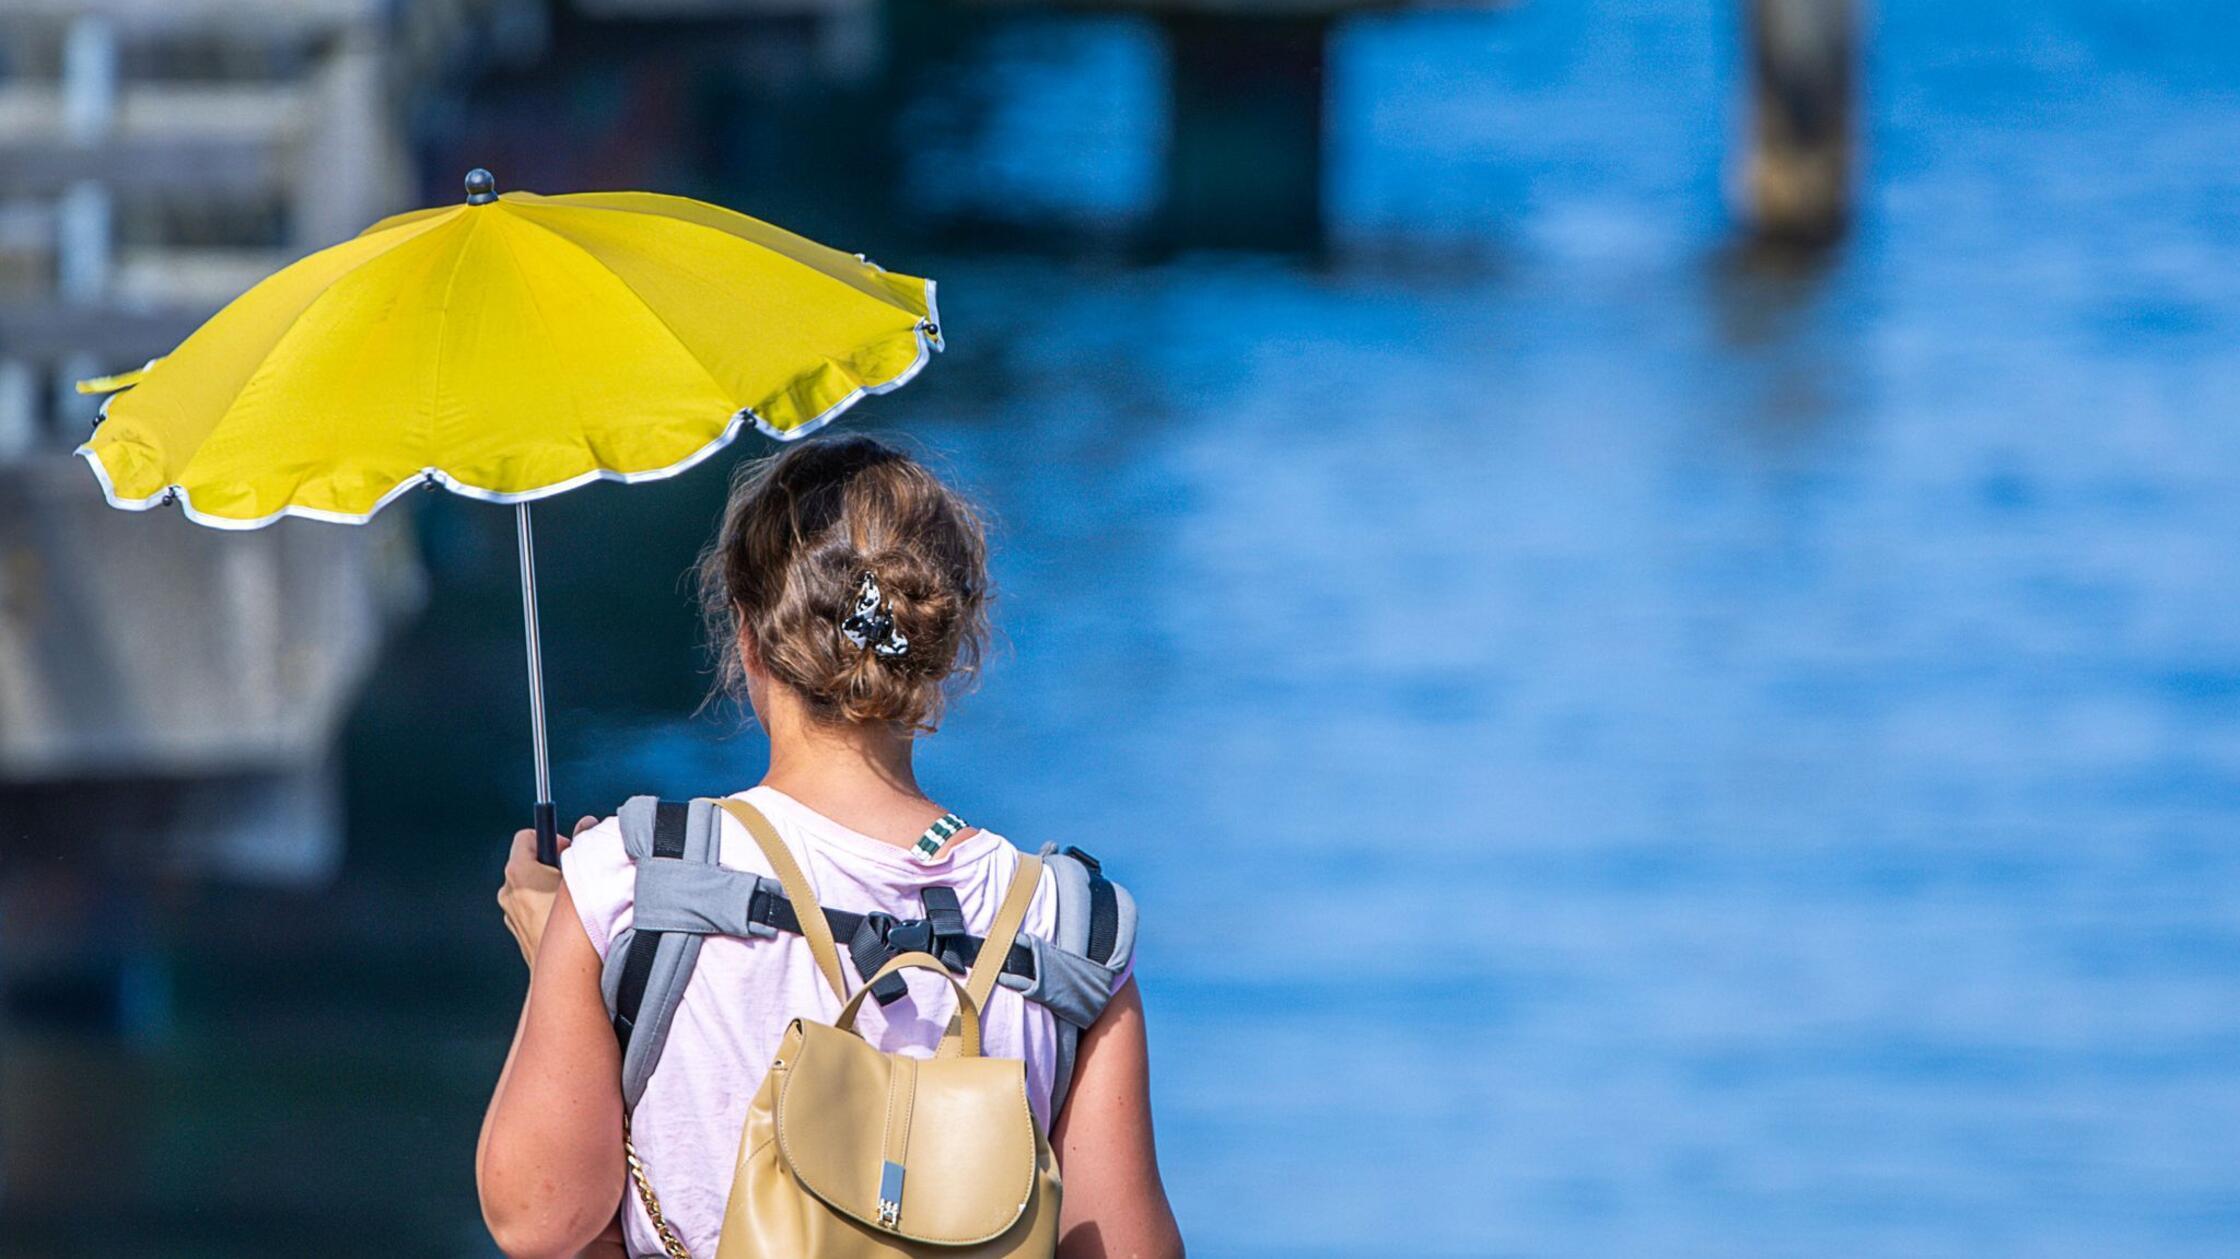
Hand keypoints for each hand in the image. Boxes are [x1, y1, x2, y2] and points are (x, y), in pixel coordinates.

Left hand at [497, 814, 598, 965]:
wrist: (563, 972)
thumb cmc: (571, 925)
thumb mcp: (583, 874)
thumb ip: (584, 843)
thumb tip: (587, 823)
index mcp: (518, 873)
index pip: (527, 836)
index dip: (552, 838)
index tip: (569, 851)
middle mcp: (508, 891)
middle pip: (530, 861)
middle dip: (553, 864)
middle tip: (576, 876)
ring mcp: (510, 914)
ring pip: (531, 887)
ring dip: (550, 888)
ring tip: (573, 900)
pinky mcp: (518, 931)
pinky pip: (531, 908)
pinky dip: (546, 907)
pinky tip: (566, 919)